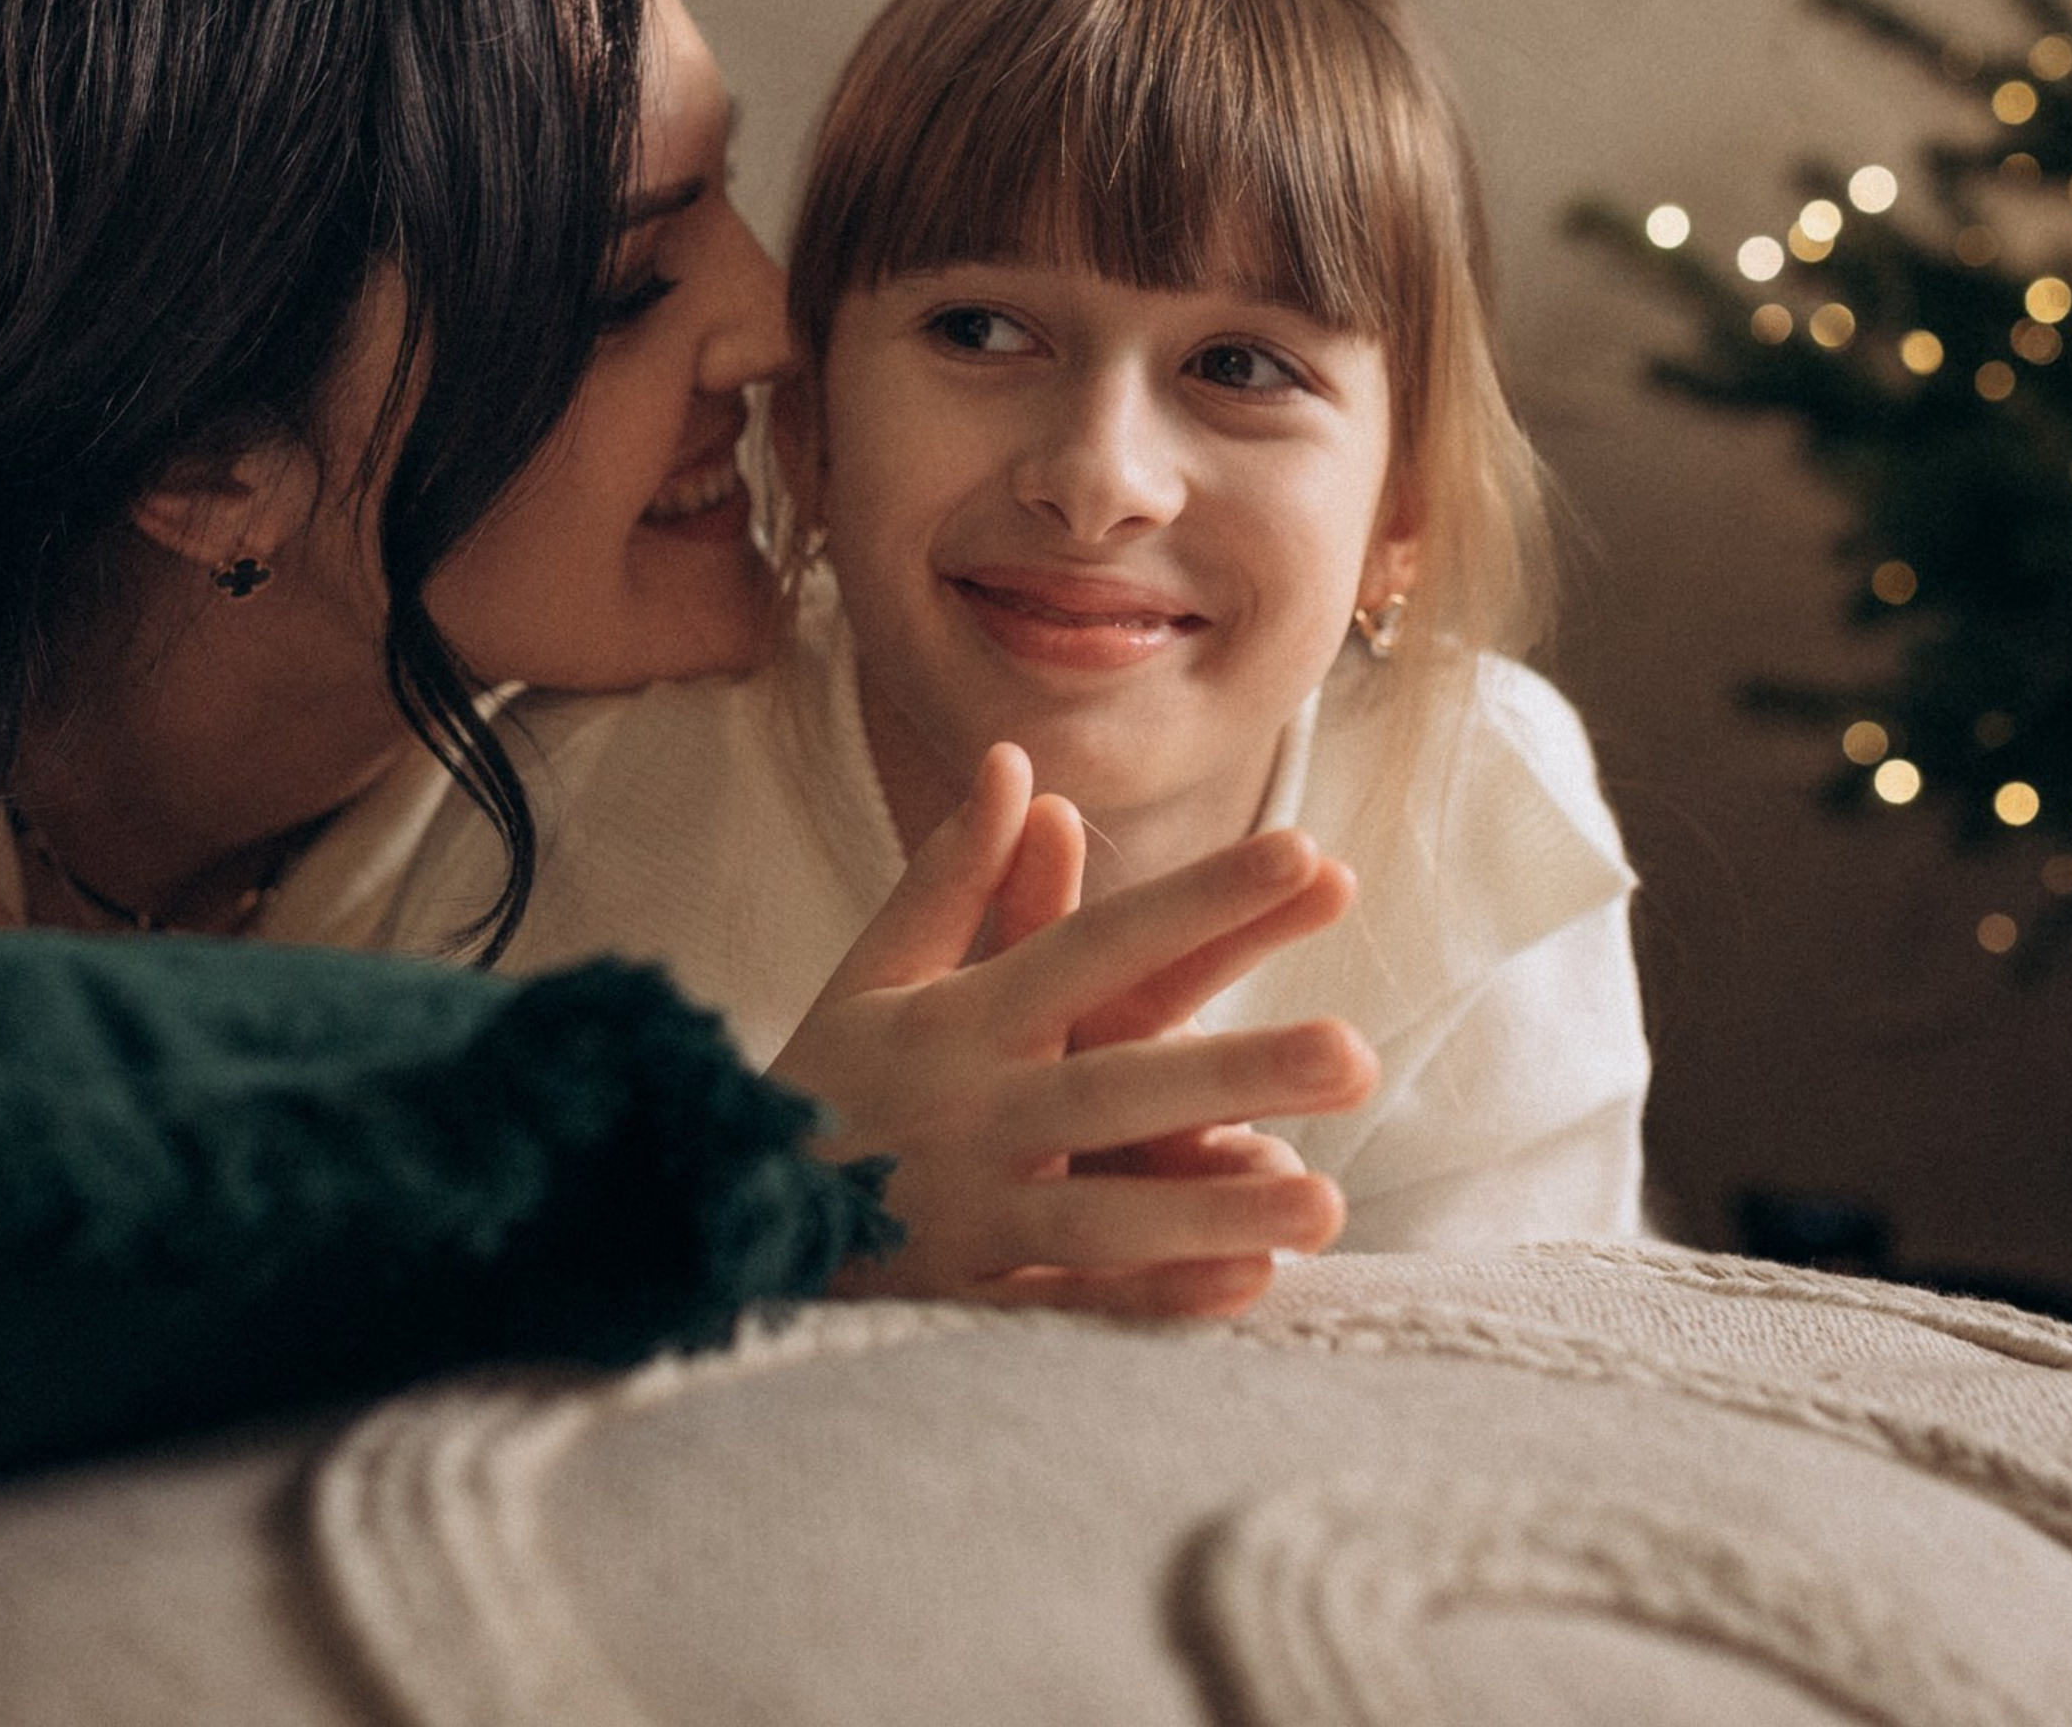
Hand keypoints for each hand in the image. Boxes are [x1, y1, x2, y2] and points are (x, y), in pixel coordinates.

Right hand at [769, 744, 1375, 1315]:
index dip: (1200, 899)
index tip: (1307, 851)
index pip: (1099, 944)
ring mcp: (973, 1216)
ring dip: (1212, 1210)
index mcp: (966, 1020)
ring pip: (1105, 1216)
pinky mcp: (968, 1304)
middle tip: (1357, 1054)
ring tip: (1326, 1203)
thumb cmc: (826, 1084)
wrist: (714, 1214)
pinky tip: (1245, 1288)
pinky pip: (1070, 1309)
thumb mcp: (877, 971)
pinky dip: (1152, 1304)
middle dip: (1237, 1070)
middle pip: (1121, 1085)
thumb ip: (957, 874)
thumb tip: (1014, 763)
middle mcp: (979, 1113)